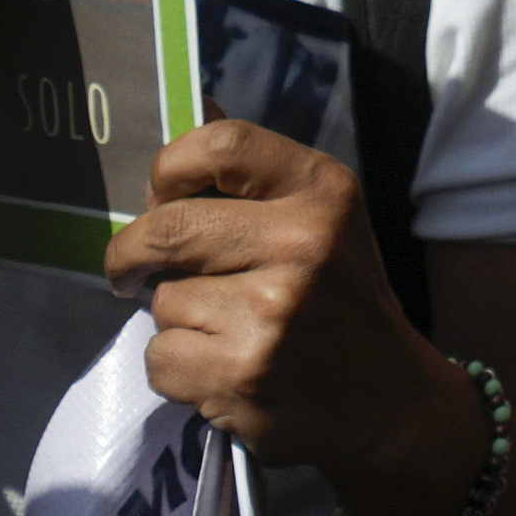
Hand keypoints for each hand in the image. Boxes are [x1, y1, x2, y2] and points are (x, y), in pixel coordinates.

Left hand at [107, 123, 452, 489]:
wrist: (386, 399)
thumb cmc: (339, 298)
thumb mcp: (322, 219)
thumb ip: (257, 177)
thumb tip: (191, 116)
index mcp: (322, 191)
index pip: (219, 146)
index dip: (169, 169)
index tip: (157, 199)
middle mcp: (302, 244)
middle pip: (167, 228)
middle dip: (129, 253)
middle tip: (129, 269)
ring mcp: (271, 313)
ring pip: (163, 301)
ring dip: (175, 320)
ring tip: (224, 331)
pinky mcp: (242, 374)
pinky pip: (160, 358)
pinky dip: (177, 369)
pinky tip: (221, 370)